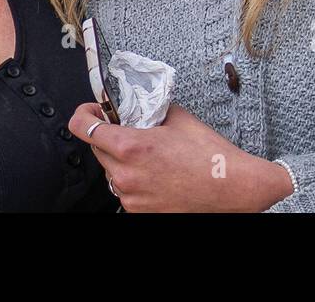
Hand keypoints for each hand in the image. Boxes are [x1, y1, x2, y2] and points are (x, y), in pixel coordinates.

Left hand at [68, 102, 293, 211]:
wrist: (232, 187)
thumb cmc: (209, 155)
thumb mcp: (176, 118)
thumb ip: (149, 108)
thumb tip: (136, 102)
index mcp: (131, 147)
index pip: (83, 127)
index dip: (85, 114)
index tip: (92, 111)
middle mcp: (126, 175)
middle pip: (97, 149)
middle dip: (108, 136)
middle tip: (129, 129)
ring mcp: (131, 197)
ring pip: (111, 171)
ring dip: (121, 160)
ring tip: (150, 155)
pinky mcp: (139, 212)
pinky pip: (125, 190)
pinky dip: (134, 179)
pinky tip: (155, 173)